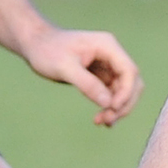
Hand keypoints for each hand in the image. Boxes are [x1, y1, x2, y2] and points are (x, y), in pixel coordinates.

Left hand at [20, 24, 142, 126]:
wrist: (35, 45)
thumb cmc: (47, 50)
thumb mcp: (64, 67)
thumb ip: (87, 84)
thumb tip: (107, 103)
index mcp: (107, 46)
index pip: (129, 71)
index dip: (126, 92)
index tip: (112, 108)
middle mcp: (111, 55)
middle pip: (131, 83)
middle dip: (123, 103)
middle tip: (107, 120)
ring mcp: (107, 65)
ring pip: (124, 91)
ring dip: (117, 108)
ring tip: (102, 122)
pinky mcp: (100, 76)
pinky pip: (112, 94)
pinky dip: (109, 107)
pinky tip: (102, 119)